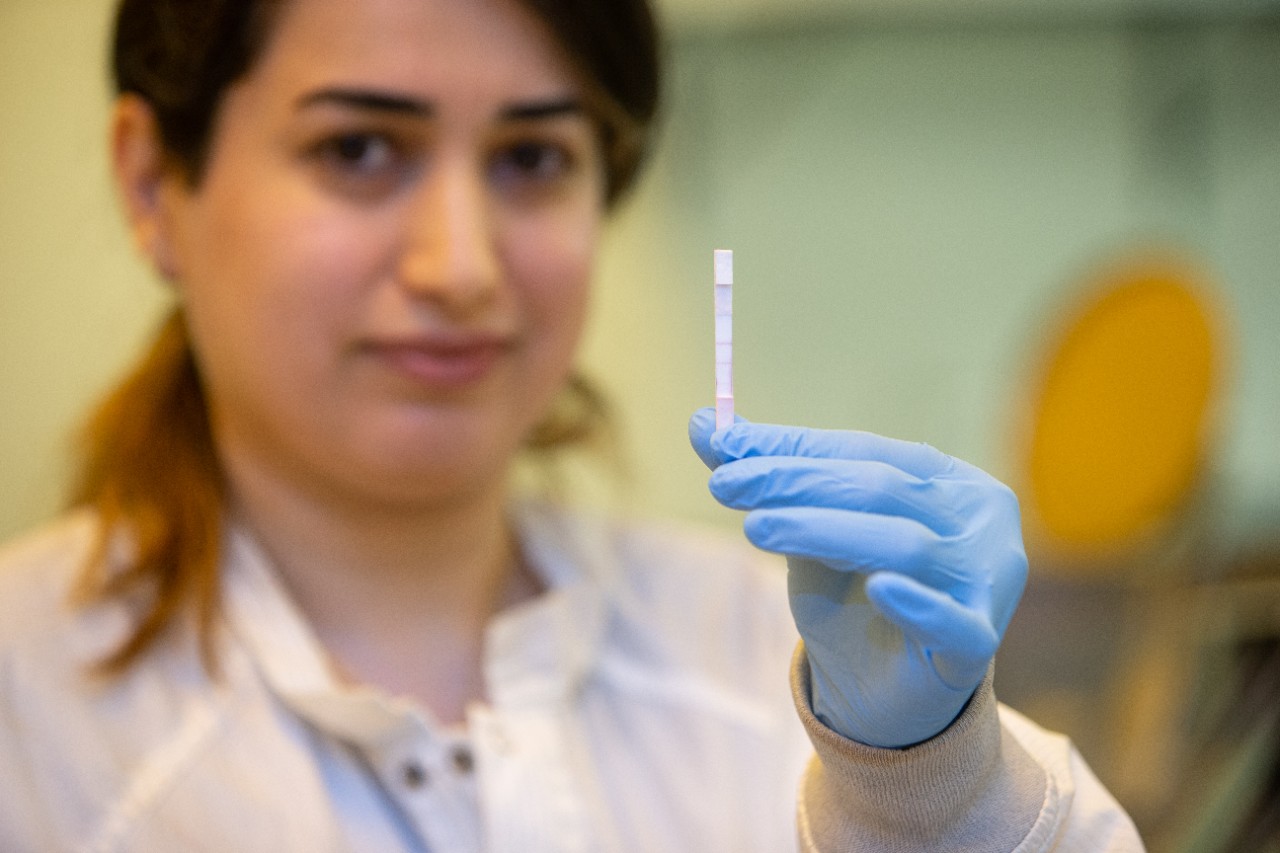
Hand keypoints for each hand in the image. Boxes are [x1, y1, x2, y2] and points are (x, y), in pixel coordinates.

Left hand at [689, 408, 1026, 747]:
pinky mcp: (977, 645)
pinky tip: (878, 588)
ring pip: (905, 545)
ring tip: (757, 528)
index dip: (793, 447)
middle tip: (725, 483)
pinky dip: (916, 604)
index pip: (864, 450)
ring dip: (824, 531)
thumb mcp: (804, 533)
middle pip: (881, 489)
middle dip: (797, 483)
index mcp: (944, 479)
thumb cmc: (850, 600)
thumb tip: (701, 422)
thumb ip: (767, 479)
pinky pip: (953, 623)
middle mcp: (976, 520)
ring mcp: (985, 581)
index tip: (722, 443)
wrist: (881, 697)